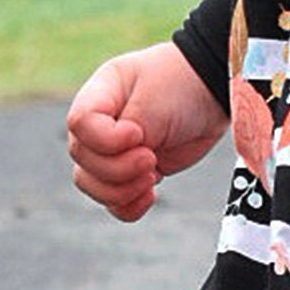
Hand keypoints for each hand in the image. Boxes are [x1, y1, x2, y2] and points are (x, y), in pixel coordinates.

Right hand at [66, 42, 228, 221]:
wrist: (210, 93)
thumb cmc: (182, 84)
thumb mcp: (155, 99)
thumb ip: (133, 128)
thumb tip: (121, 163)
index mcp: (99, 95)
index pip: (79, 123)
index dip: (107, 139)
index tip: (139, 135)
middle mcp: (97, 124)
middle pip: (82, 159)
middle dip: (119, 168)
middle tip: (151, 158)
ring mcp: (110, 150)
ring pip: (91, 184)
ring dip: (123, 190)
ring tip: (153, 174)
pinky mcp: (128, 172)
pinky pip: (113, 201)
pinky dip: (129, 205)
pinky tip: (151, 194)